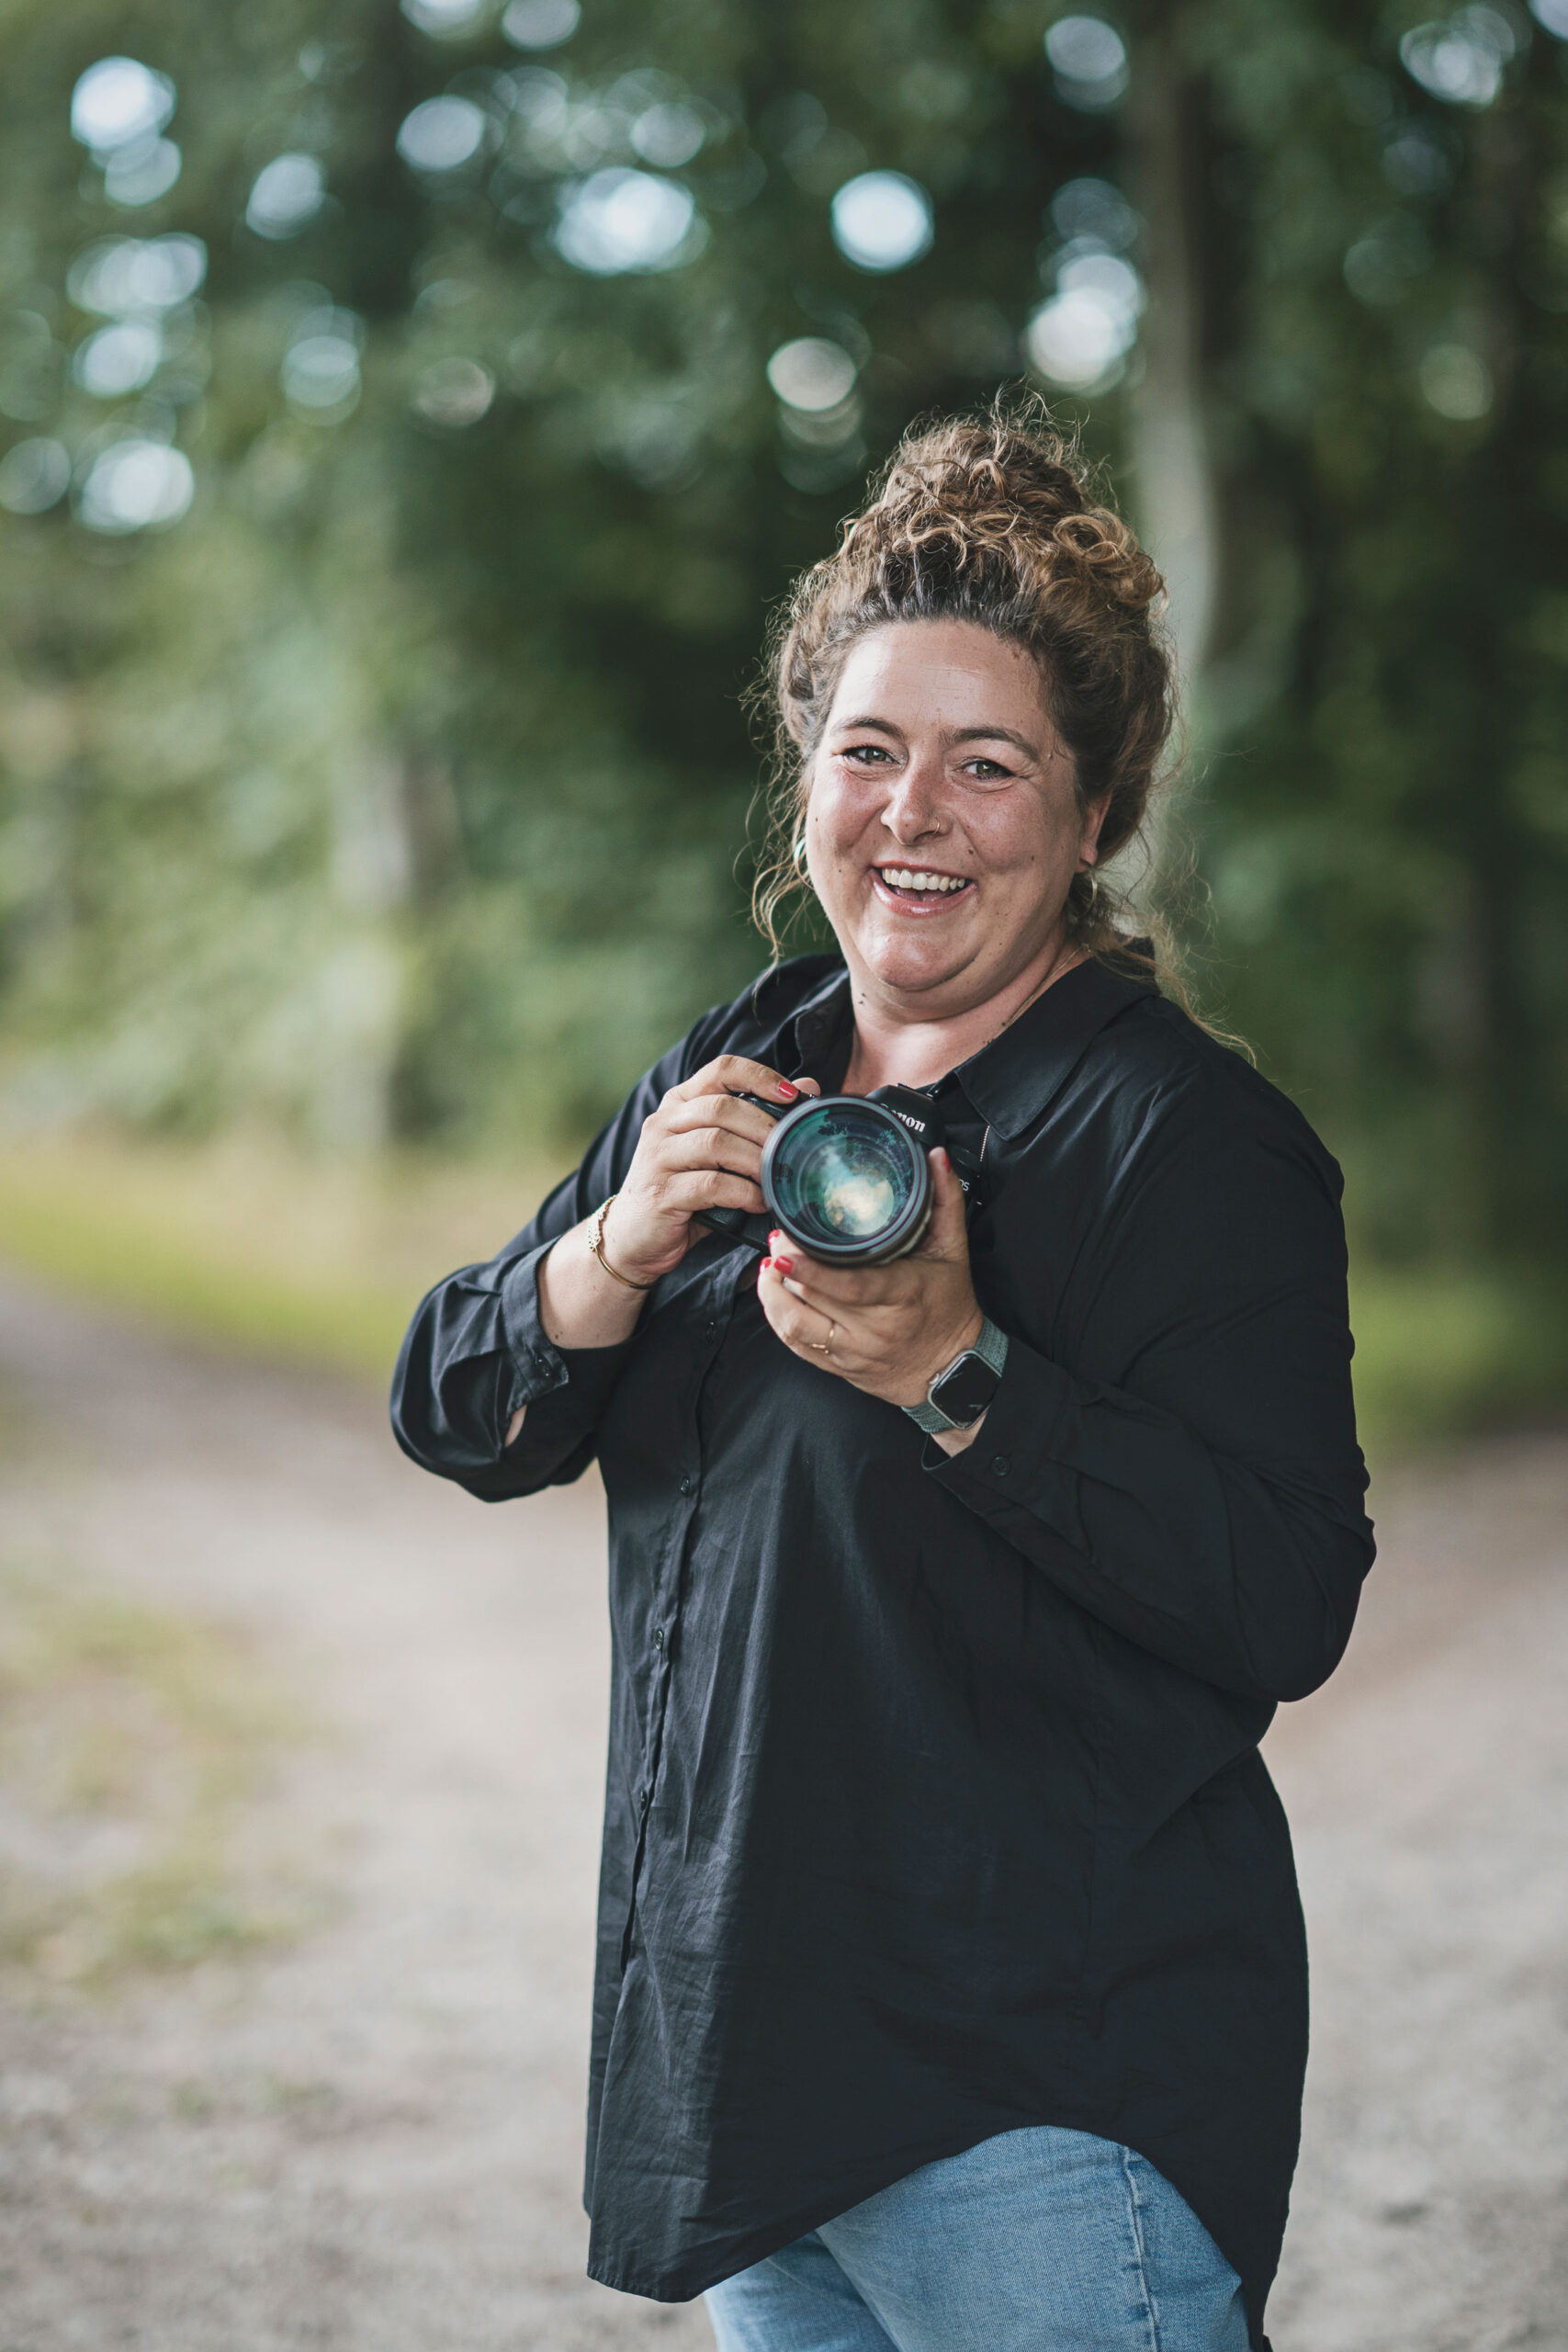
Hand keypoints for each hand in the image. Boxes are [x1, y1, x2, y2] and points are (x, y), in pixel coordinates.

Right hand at [599, 1055, 820, 1286]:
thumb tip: (806, 1086)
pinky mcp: (660, 1192)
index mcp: (679, 1103)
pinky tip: (759, 1202)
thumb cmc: (685, 1190)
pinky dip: (743, 1193)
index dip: (759, 1076)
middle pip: (722, 1108)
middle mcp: (663, 1123)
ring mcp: (657, 1157)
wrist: (635, 1237)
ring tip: (778, 1177)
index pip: (721, 1069)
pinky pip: (710, 1185)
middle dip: (765, 1127)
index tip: (792, 1095)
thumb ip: (755, 1120)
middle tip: (792, 1149)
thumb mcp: (719, 1152)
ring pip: (715, 1143)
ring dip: (756, 1161)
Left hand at [756, 1148, 983, 1423]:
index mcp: (902, 1296)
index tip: (786, 1252)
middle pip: (814, 1298)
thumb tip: (935, 1157)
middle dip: (786, 1266)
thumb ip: (946, 1201)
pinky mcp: (838, 1366)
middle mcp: (875, 1329)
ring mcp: (853, 1351)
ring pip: (796, 1327)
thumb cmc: (950, 1307)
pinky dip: (779, 1317)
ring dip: (773, 1294)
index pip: (851, 1286)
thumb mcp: (954, 1251)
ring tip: (770, 1265)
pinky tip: (774, 1293)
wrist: (950, 1370)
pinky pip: (797, 1346)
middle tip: (779, 1238)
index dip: (812, 1271)